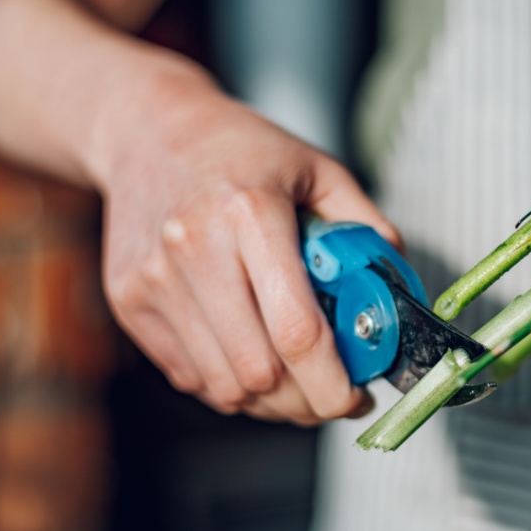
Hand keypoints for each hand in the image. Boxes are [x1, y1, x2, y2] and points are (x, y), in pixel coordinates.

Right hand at [94, 67, 401, 425]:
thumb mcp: (319, 169)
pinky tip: (249, 356)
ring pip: (223, 387)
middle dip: (306, 401)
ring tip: (293, 379)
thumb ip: (366, 229)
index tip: (355, 399)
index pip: (296, 330)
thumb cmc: (241, 149)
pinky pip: (189, 376)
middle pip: (259, 372)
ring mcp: (154, 278)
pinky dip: (227, 384)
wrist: (147, 129)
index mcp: (251, 211)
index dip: (332, 383)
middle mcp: (195, 246)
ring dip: (268, 401)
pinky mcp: (129, 300)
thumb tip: (401, 296)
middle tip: (331, 393)